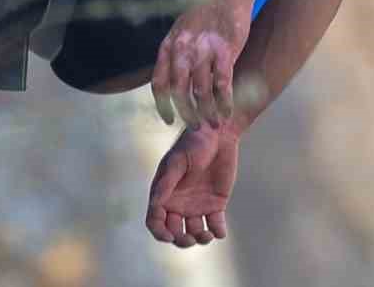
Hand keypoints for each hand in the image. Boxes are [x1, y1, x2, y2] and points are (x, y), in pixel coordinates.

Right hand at [146, 124, 238, 246]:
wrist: (218, 134)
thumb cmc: (193, 143)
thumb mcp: (178, 162)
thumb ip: (167, 182)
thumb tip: (155, 204)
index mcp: (163, 193)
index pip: (155, 220)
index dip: (159, 232)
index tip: (170, 236)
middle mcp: (178, 202)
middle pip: (174, 232)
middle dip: (180, 240)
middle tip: (191, 237)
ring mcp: (197, 205)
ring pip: (194, 233)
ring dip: (199, 239)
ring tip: (206, 234)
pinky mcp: (216, 204)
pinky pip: (215, 226)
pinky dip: (217, 233)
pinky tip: (218, 230)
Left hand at [151, 0, 250, 125]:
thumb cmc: (204, 15)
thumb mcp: (180, 32)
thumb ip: (175, 56)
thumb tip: (171, 85)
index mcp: (168, 46)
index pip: (159, 82)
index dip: (162, 105)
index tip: (169, 120)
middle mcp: (182, 49)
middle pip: (178, 91)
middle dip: (186, 114)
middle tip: (196, 127)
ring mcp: (203, 49)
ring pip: (201, 91)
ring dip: (207, 112)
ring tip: (213, 123)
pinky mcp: (225, 50)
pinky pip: (223, 84)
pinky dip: (224, 103)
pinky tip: (227, 112)